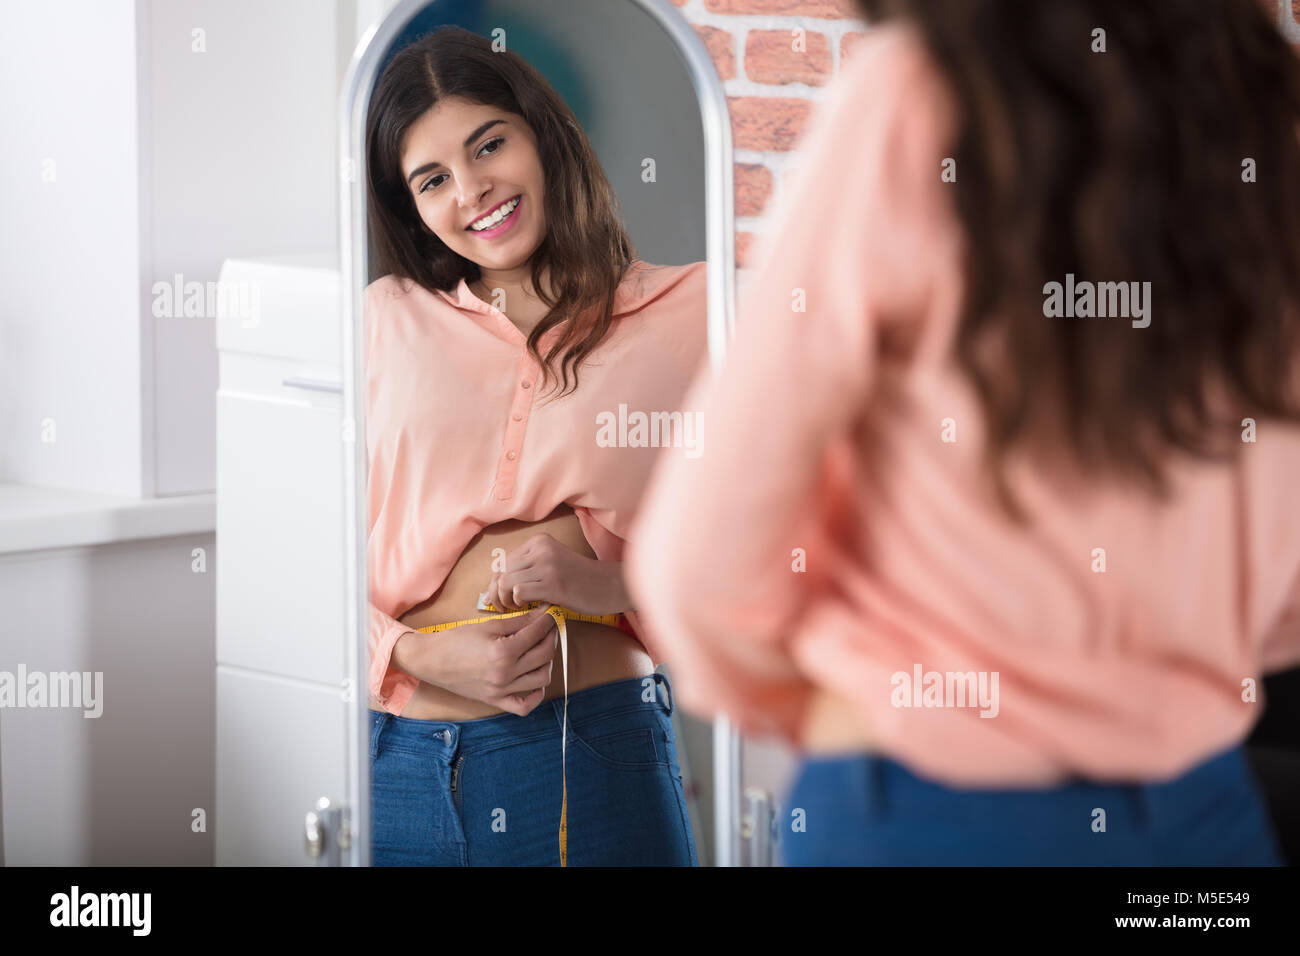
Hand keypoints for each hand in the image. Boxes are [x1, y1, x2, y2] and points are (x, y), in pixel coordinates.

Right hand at [392, 604, 558, 715]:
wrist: (432, 661)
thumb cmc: (457, 640)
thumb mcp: (489, 625)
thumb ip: (519, 621)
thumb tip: (542, 613)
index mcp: (503, 652)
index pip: (538, 634)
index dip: (548, 621)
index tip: (550, 615)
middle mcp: (505, 674)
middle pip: (545, 655)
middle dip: (551, 638)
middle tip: (548, 629)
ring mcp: (501, 691)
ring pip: (542, 679)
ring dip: (548, 662)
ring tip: (541, 650)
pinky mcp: (496, 701)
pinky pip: (524, 706)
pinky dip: (535, 695)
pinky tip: (535, 681)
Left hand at [482, 533, 629, 615]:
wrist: (610, 585)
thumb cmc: (580, 580)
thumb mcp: (553, 563)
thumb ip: (528, 568)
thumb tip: (495, 584)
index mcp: (539, 542)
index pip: (502, 561)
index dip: (494, 582)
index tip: (498, 597)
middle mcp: (541, 549)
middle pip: (500, 571)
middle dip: (495, 593)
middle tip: (502, 608)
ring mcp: (547, 565)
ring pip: (505, 582)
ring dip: (504, 600)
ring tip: (514, 609)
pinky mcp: (553, 584)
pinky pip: (518, 592)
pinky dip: (517, 603)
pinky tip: (527, 608)